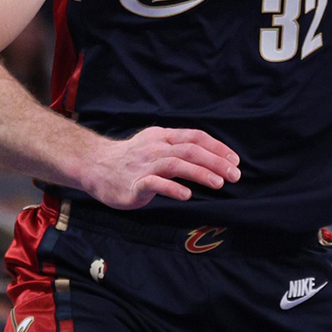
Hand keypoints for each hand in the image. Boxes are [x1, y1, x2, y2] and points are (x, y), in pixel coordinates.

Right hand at [82, 127, 240, 209]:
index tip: (235, 160)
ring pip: (176, 164)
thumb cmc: (131, 158)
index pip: (196, 137)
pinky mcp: (134, 183)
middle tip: (235, 175)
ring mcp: (145, 165)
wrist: (96, 166)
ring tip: (219, 183)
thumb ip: (179, 147)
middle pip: (191, 150)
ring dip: (200, 173)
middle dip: (216, 161)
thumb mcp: (156, 144)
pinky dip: (172, 188)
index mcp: (164, 137)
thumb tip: (212, 156)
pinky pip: (155, 184)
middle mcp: (156, 148)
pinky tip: (187, 195)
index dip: (217, 148)